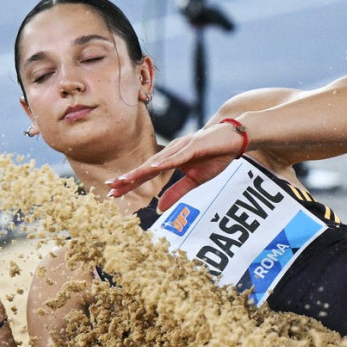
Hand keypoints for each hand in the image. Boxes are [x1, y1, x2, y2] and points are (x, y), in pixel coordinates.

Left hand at [105, 120, 247, 209]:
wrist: (236, 137)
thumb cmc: (216, 156)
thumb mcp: (196, 180)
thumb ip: (177, 192)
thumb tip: (160, 208)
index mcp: (171, 160)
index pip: (146, 174)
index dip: (130, 182)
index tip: (113, 192)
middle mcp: (172, 152)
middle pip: (146, 167)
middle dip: (128, 177)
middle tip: (110, 188)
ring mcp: (182, 147)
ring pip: (157, 161)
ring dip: (141, 170)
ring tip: (126, 180)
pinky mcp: (194, 145)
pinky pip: (178, 155)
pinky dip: (165, 162)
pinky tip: (153, 168)